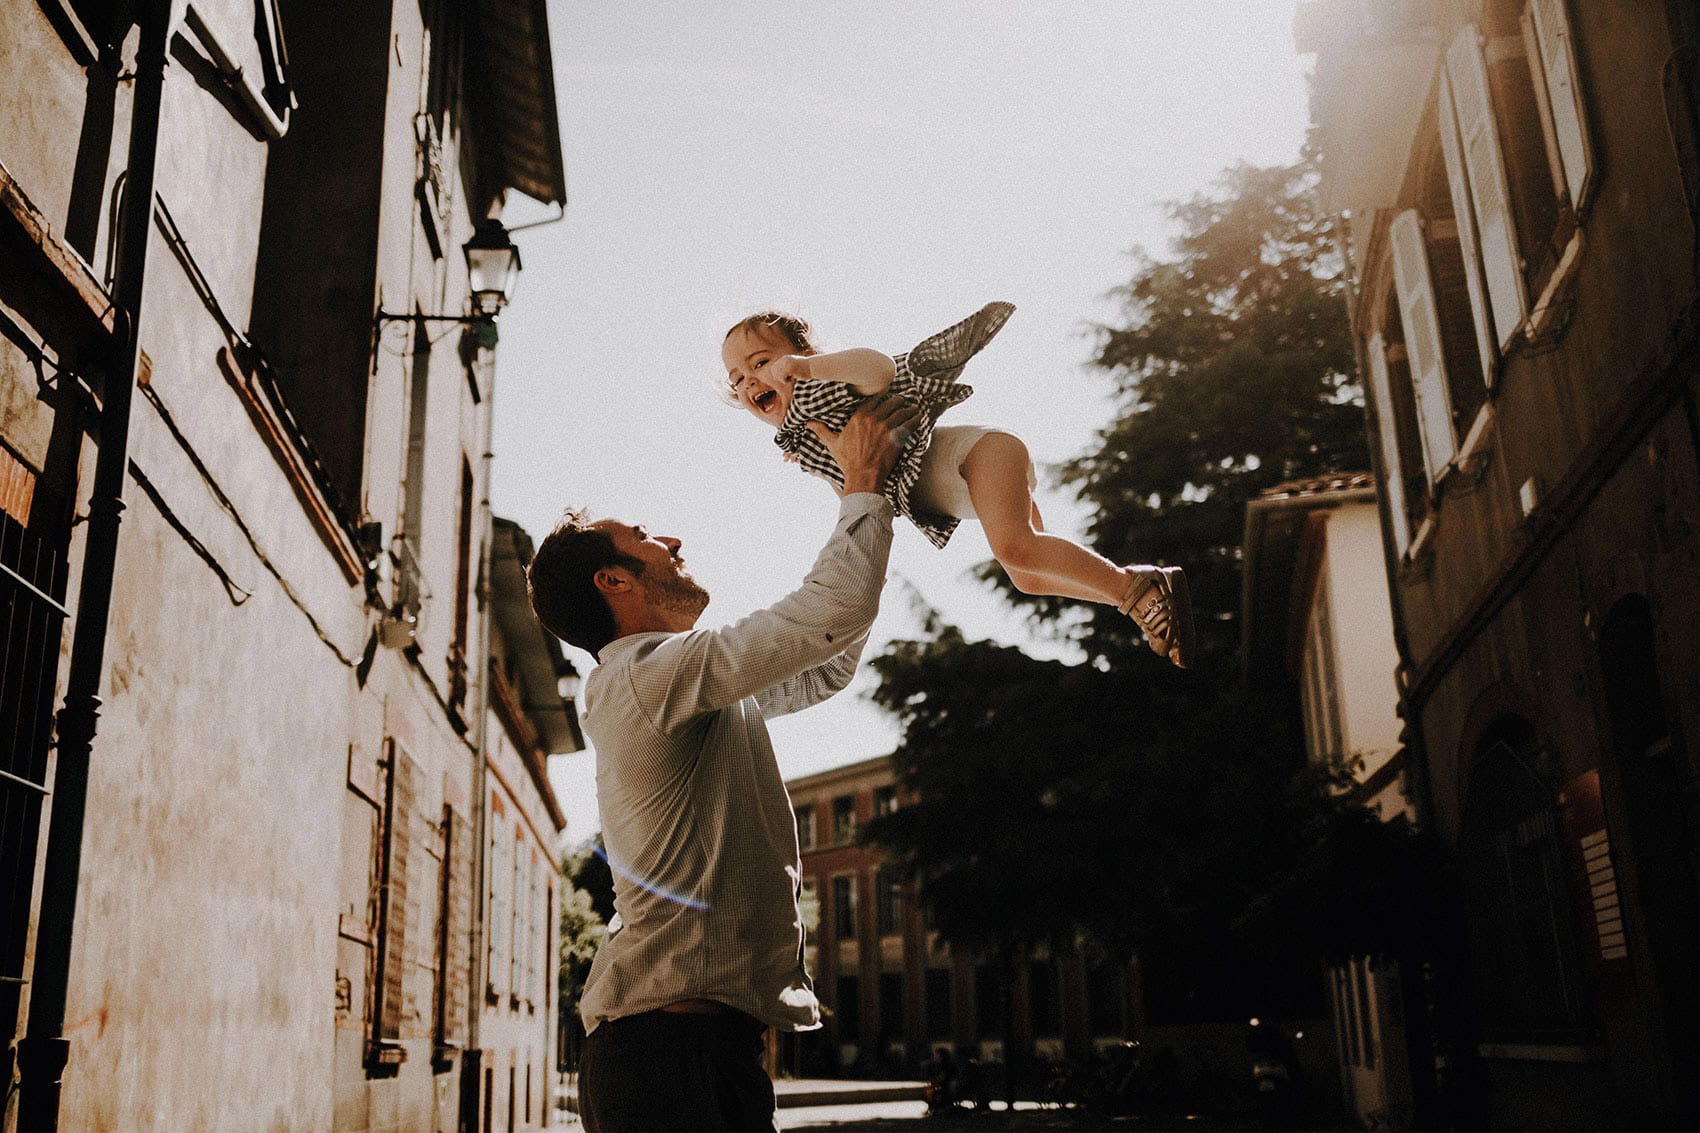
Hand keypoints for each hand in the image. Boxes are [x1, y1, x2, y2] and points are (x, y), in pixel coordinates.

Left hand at [765, 354, 811, 388]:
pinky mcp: (790, 368)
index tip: (784, 379)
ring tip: (792, 378)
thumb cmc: (806, 369)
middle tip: (788, 379)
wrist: (814, 367)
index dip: (776, 375)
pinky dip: (786, 381)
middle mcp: (784, 360)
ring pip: (777, 376)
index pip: (773, 368)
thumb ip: (786, 369)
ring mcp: (787, 363)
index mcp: (784, 359)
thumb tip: (776, 376)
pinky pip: (782, 378)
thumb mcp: (794, 367)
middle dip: (779, 378)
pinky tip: (793, 378)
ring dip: (784, 380)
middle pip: (774, 372)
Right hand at [806, 394, 921, 495]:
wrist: (863, 476)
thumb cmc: (848, 461)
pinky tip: (919, 417)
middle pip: (892, 401)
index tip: (887, 398)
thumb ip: (821, 430)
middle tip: (902, 402)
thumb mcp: (833, 443)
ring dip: (910, 409)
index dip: (884, 397)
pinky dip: (916, 418)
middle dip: (899, 401)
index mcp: (859, 416)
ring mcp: (887, 427)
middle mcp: (874, 418)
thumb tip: (808, 423)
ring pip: (903, 410)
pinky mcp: (898, 436)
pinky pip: (911, 422)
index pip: (876, 398)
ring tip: (914, 409)